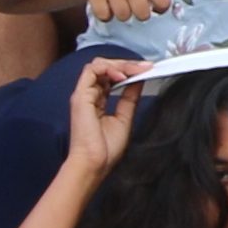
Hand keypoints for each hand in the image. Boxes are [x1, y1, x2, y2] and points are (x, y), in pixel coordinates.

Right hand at [65, 56, 140, 178]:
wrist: (95, 163)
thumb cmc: (106, 149)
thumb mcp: (125, 117)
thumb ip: (130, 98)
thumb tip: (138, 80)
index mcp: (98, 101)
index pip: (111, 77)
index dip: (129, 71)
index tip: (147, 70)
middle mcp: (89, 95)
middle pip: (106, 68)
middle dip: (128, 64)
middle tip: (146, 66)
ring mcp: (83, 94)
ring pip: (99, 65)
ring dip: (120, 64)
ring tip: (136, 70)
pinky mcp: (80, 96)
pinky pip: (92, 70)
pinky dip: (109, 68)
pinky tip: (122, 76)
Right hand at [67, 0, 180, 25]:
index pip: (162, 3)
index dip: (161, 6)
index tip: (155, 4)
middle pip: (143, 15)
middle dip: (142, 11)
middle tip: (135, 3)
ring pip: (123, 17)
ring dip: (123, 12)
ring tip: (119, 2)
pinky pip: (104, 15)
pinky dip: (105, 13)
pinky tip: (106, 4)